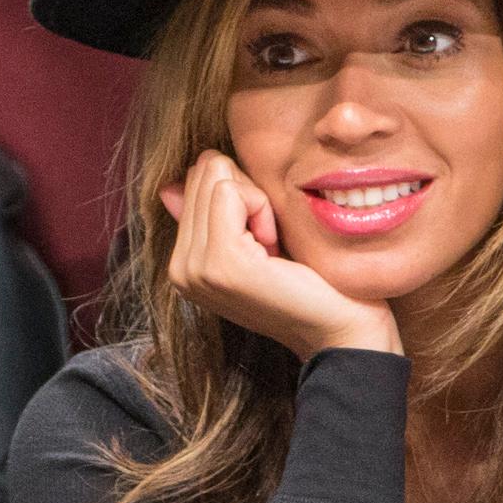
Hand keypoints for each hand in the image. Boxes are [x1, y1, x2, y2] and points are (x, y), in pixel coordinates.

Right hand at [162, 151, 401, 360]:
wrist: (334, 328)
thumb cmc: (305, 284)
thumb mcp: (250, 244)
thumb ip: (209, 215)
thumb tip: (169, 186)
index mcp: (181, 265)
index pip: (193, 180)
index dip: (241, 192)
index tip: (263, 238)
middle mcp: (179, 270)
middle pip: (201, 173)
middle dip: (245, 194)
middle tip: (268, 242)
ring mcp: (194, 269)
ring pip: (215, 179)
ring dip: (256, 202)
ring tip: (270, 248)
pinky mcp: (219, 262)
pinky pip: (231, 192)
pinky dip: (262, 208)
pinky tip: (274, 249)